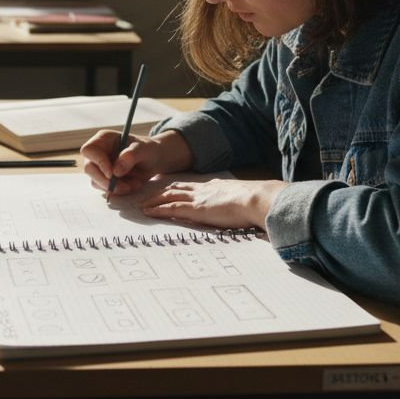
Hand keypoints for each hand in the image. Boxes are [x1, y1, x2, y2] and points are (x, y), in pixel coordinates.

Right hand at [81, 129, 192, 195]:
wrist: (155, 160)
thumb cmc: (148, 149)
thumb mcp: (144, 149)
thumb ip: (131, 156)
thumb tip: (116, 171)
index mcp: (103, 139)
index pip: (89, 150)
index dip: (97, 162)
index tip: (111, 174)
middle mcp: (98, 152)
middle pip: (89, 169)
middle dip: (106, 181)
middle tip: (124, 187)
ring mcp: (100, 167)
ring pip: (96, 182)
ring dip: (116, 187)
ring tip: (135, 183)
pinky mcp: (105, 179)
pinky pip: (106, 189)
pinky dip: (120, 191)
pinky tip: (132, 185)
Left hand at [137, 178, 286, 230]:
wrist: (257, 199)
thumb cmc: (256, 202)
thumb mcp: (243, 198)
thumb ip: (236, 201)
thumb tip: (240, 208)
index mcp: (215, 186)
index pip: (191, 186)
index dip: (178, 188)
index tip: (168, 191)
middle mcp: (203, 189)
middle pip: (175, 189)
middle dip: (160, 193)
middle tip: (147, 198)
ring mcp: (198, 198)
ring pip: (169, 197)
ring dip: (154, 201)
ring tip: (142, 207)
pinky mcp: (196, 209)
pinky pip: (171, 209)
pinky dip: (158, 210)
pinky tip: (148, 213)